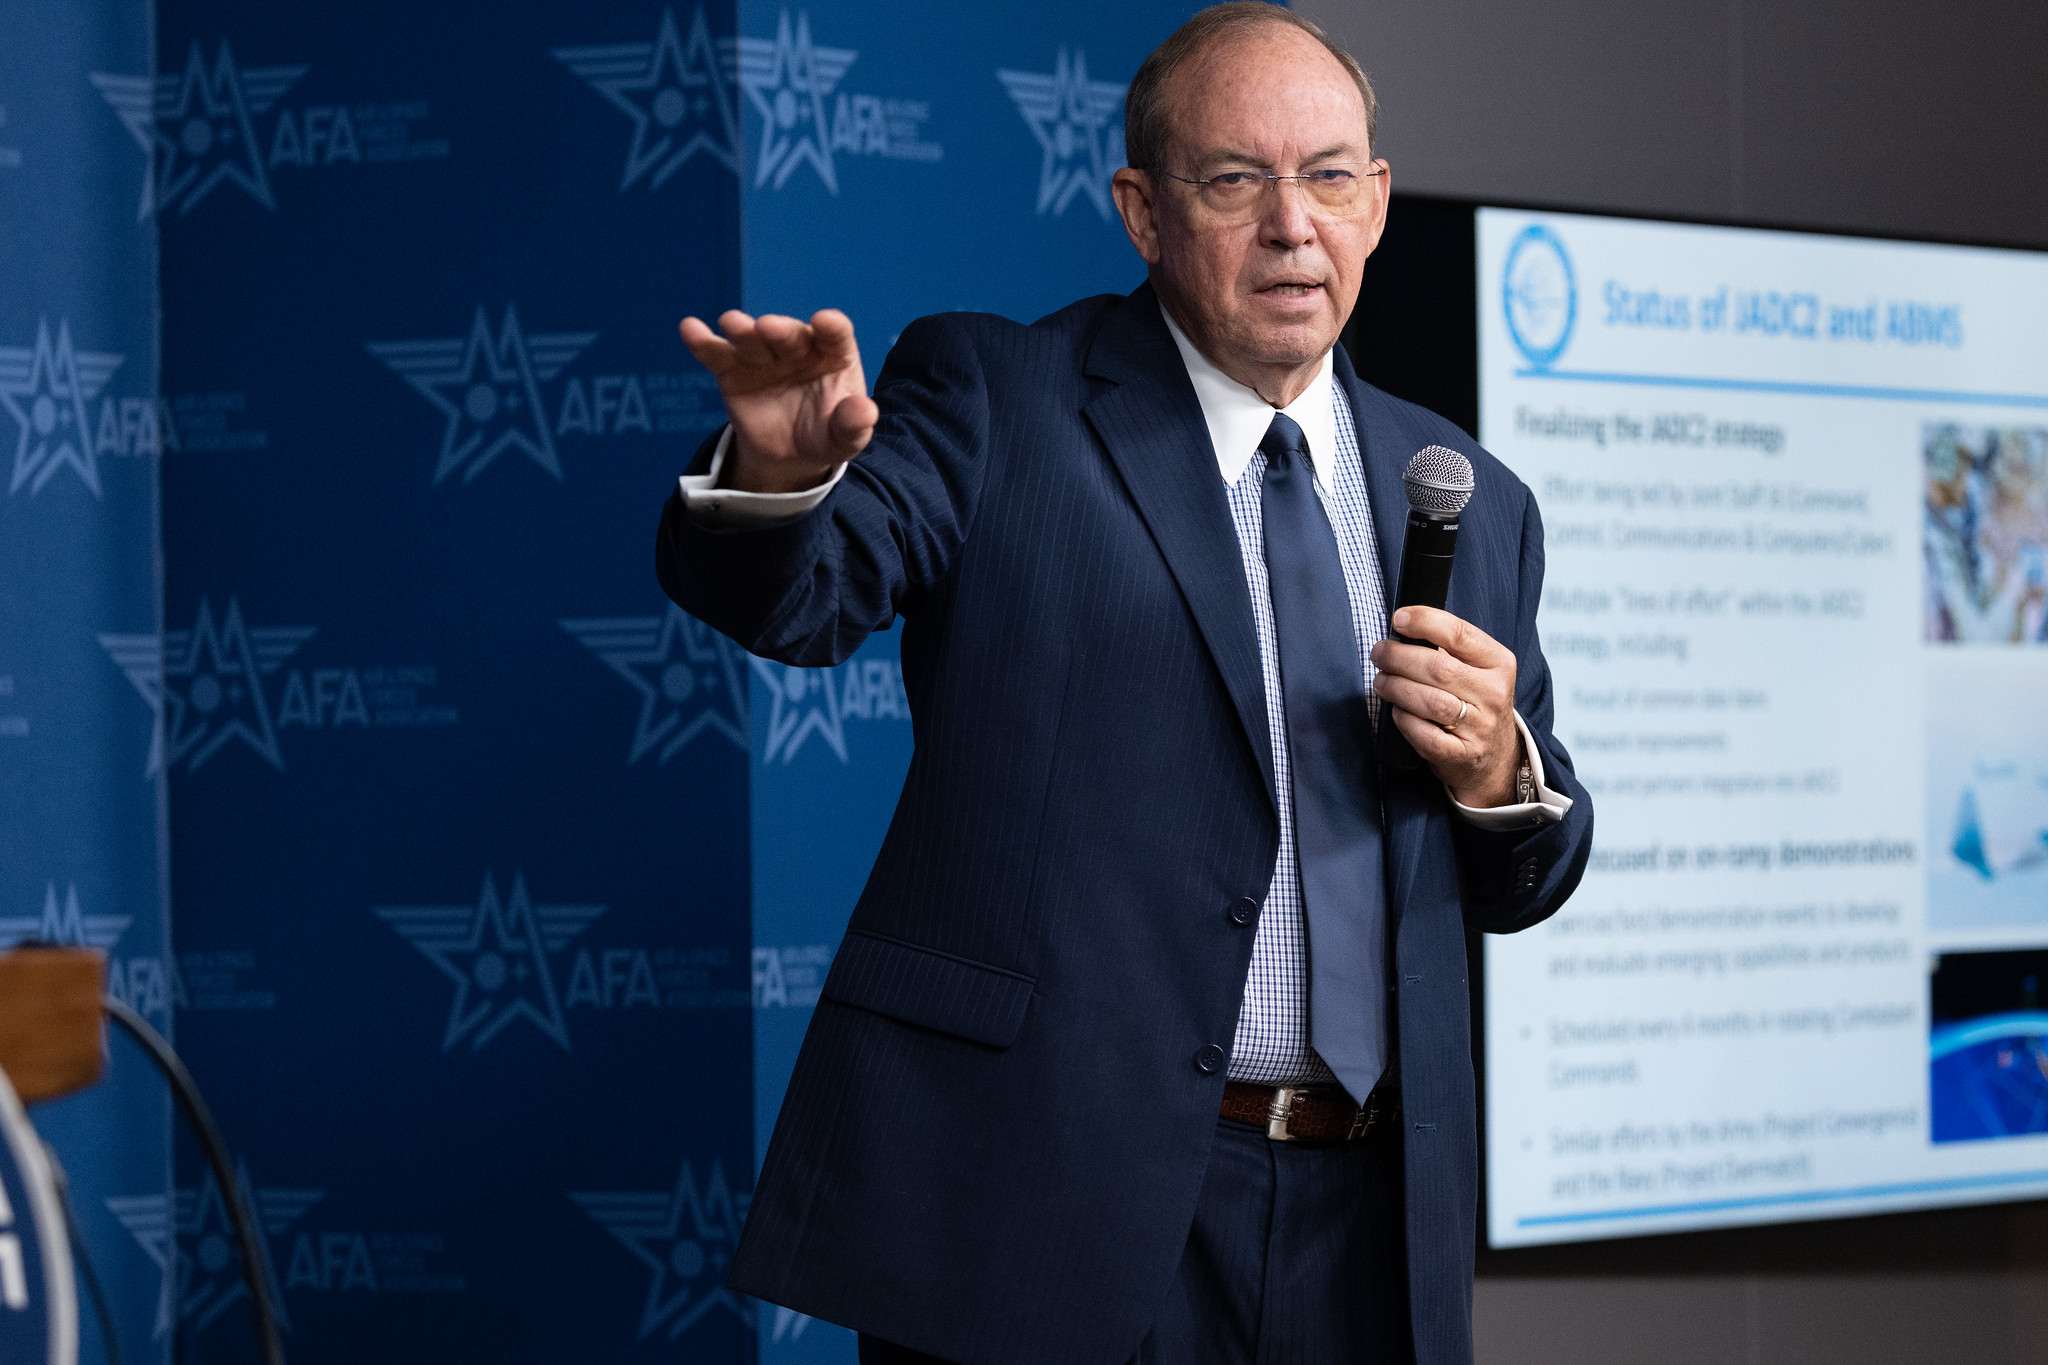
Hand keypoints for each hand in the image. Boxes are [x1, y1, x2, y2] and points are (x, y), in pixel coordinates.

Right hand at [679, 308, 878, 492]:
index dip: (831, 327)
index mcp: (833, 355)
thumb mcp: (845, 438)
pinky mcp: (733, 371)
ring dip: (741, 329)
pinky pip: (718, 355)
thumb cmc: (826, 436)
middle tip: (767, 327)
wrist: (790, 455)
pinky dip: (703, 342)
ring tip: (731, 323)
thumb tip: (866, 412)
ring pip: (752, 339)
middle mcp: (798, 348)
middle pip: (789, 335)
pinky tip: (690, 329)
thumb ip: (855, 425)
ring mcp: (764, 357)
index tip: (826, 322)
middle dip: (779, 330)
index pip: (835, 336)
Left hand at [1369, 607, 1520, 806]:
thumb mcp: (1477, 670)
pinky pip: (1424, 735)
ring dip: (1396, 688)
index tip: (1398, 619)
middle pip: (1438, 668)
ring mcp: (1480, 727)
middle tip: (1379, 654)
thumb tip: (1403, 627)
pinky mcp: (1462, 755)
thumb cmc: (1475, 702)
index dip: (1424, 622)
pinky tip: (1397, 711)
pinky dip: (1404, 720)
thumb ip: (1448, 648)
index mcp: (1499, 663)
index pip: (1459, 634)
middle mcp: (1494, 694)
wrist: (1495, 756)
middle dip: (1398, 657)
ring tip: (1381, 682)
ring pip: (1430, 702)